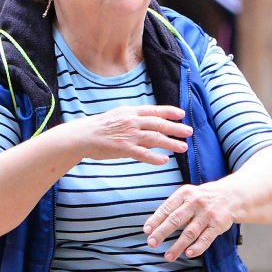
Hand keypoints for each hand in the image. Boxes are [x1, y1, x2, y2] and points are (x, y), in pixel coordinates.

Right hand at [74, 104, 191, 164]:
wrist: (83, 135)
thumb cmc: (100, 127)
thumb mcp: (118, 116)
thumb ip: (134, 119)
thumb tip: (148, 122)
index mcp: (131, 112)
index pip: (154, 110)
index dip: (169, 111)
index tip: (181, 114)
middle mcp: (132, 121)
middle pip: (158, 124)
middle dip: (175, 128)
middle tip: (189, 132)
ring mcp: (128, 134)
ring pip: (155, 138)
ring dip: (170, 143)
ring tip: (183, 147)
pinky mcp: (123, 148)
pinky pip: (143, 154)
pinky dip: (155, 157)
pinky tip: (164, 160)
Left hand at [144, 180, 242, 260]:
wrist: (232, 196)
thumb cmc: (204, 197)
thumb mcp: (189, 194)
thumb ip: (174, 206)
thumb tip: (154, 224)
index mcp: (185, 193)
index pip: (167, 208)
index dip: (155, 220)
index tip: (146, 231)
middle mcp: (195, 202)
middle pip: (175, 219)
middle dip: (162, 233)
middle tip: (151, 243)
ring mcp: (207, 214)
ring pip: (189, 232)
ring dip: (178, 246)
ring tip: (168, 256)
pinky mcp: (217, 225)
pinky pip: (206, 238)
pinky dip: (197, 247)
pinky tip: (189, 254)